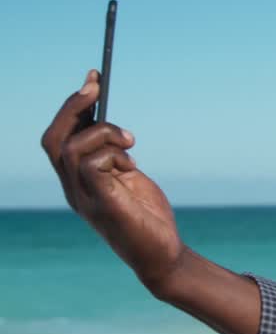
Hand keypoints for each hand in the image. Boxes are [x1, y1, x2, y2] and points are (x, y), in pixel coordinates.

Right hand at [42, 70, 184, 292]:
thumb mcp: (129, 178)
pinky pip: (90, 167)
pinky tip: (131, 165)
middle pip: (54, 139)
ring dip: (104, 133)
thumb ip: (115, 156)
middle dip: (73, 107)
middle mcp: (72, 188)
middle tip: (97, 87)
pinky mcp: (102, 205)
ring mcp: (83, 198)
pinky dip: (110, 155)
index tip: (93, 78)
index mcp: (77, 181)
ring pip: (72, 148)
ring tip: (132, 143)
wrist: (163, 255)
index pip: (59, 138)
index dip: (72, 106)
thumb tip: (110, 127)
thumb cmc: (148, 218)